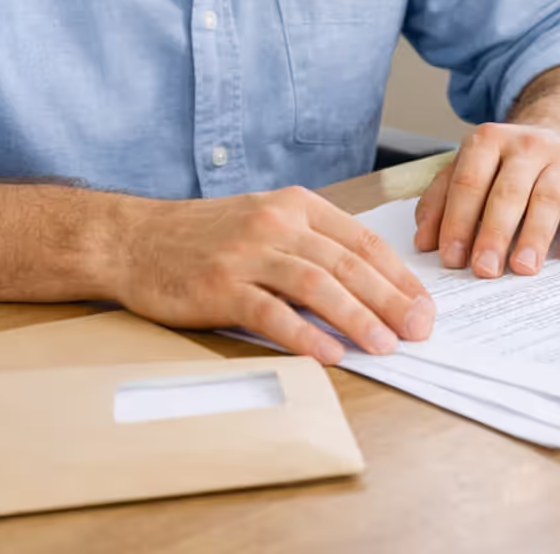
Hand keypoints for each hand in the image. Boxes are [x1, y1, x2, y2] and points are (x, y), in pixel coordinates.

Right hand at [111, 187, 435, 364]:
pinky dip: (303, 334)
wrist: (134, 239)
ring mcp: (247, 253)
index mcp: (296, 206)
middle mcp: (275, 223)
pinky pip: (271, 312)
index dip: (399, 275)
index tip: (425, 304)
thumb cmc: (205, 237)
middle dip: (392, 299)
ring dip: (357, 317)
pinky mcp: (220, 285)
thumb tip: (372, 287)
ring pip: (317, 285)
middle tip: (420, 329)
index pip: (362, 240)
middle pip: (347, 263)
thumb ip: (312, 245)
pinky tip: (329, 354)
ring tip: (385, 345)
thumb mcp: (265, 222)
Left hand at [413, 118, 559, 277]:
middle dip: (493, 234)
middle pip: (507, 192)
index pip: (468, 183)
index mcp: (488, 140)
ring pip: (547, 198)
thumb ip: (442, 200)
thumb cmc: (508, 163)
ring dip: (534, 236)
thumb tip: (424, 242)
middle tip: (484, 270)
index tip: (451, 259)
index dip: (457, 222)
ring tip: (523, 268)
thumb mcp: (471, 169)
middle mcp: (527, 144)